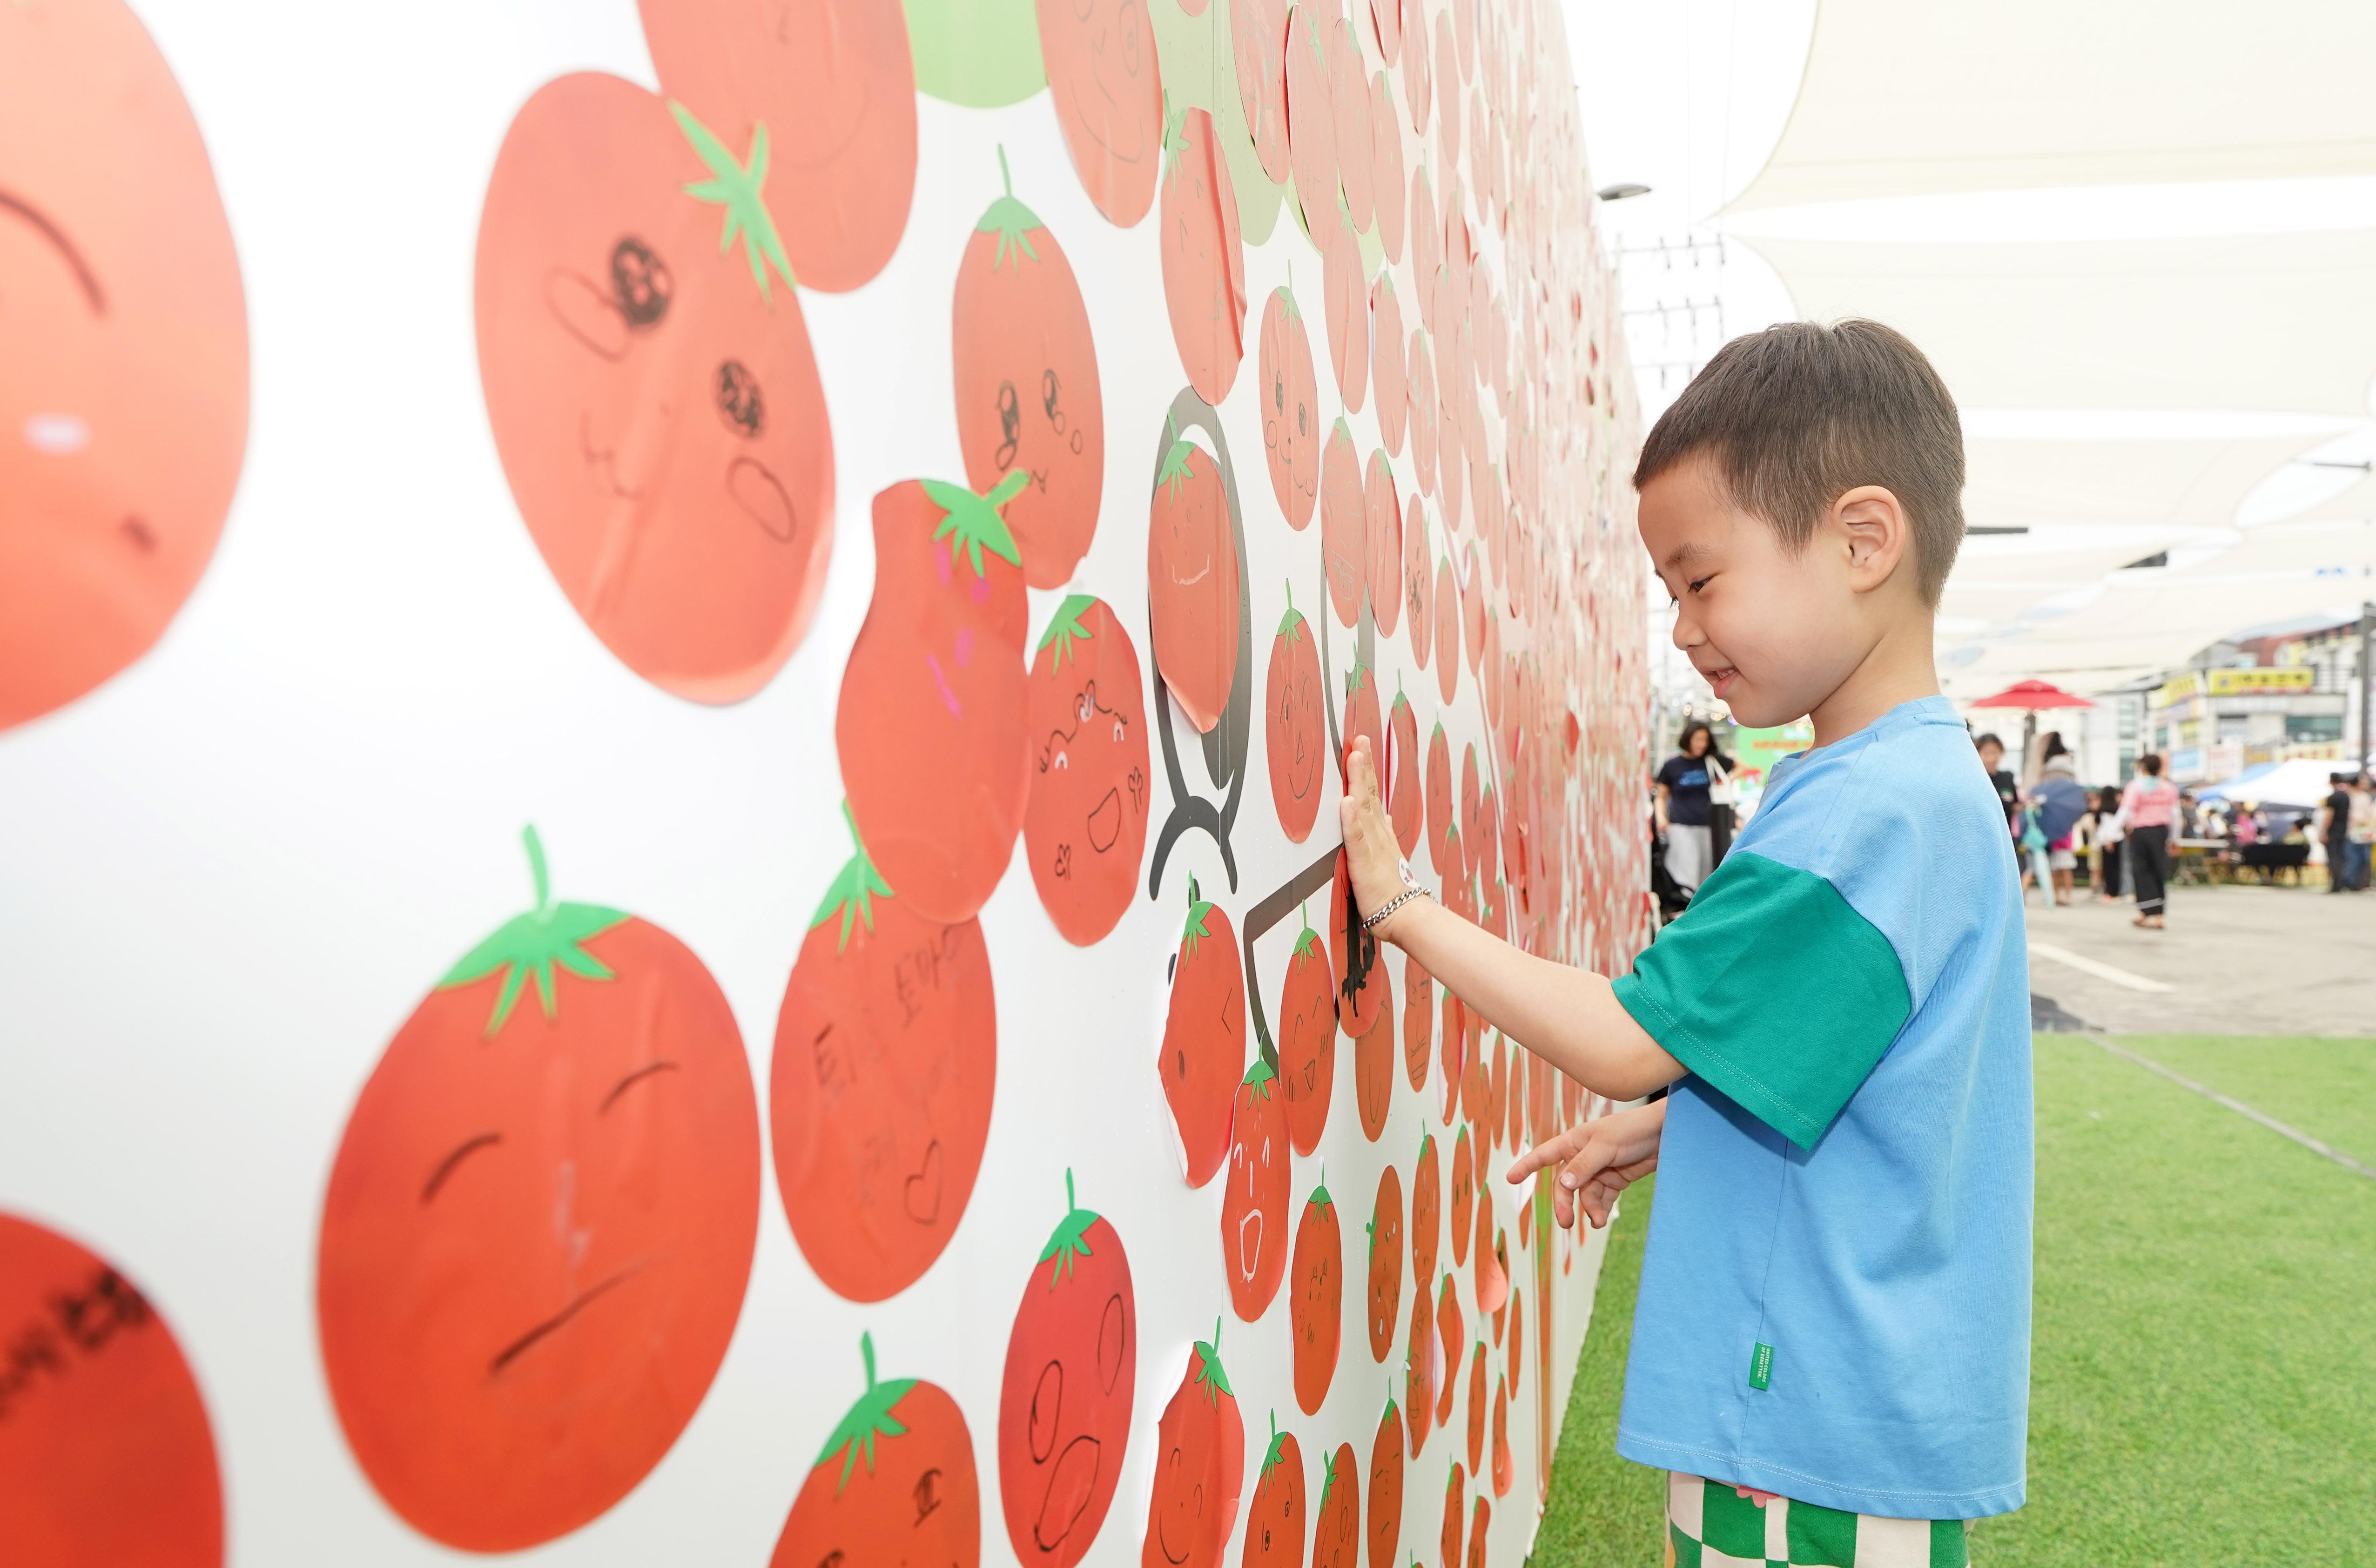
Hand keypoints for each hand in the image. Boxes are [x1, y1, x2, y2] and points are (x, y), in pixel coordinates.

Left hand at [1338, 735, 1411, 940]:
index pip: (1372, 793)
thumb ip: (1383, 832)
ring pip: (1364, 808)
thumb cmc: (1392, 888)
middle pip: (1369, 792)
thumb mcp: (1388, 855)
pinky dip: (1351, 819)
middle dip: (1364, 763)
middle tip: (1359, 737)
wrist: (1405, 914)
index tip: (1361, 745)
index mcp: (1380, 831)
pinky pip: (1356, 837)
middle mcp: (1378, 833)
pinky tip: (1347, 802)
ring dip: (1358, 781)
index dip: (1365, 769)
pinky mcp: (1364, 862)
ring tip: (1354, 757)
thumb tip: (1384, 814)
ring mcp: (1372, 845)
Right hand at [1504, 1097, 1664, 1229]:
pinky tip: (1601, 1219)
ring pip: (1584, 1195)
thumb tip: (1561, 1185)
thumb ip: (1583, 1166)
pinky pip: (1601, 1199)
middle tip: (1566, 1223)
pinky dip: (1600, 1210)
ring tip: (1597, 1221)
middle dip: (1564, 1203)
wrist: (1665, 1135)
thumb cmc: (1632, 1131)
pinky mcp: (1614, 1180)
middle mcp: (1583, 1157)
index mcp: (1574, 1142)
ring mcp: (1598, 1170)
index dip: (1527, 1166)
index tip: (1510, 1179)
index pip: (1545, 1155)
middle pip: (1565, 1185)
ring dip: (1588, 1209)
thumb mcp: (1605, 1146)